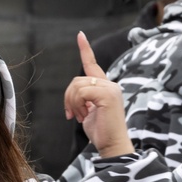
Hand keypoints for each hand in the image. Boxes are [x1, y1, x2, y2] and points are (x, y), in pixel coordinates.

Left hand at [64, 32, 133, 157]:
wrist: (112, 145)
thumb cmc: (101, 132)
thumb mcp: (88, 112)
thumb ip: (83, 98)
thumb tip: (73, 92)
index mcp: (105, 87)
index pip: (93, 64)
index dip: (85, 50)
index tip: (80, 35)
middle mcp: (110, 84)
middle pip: (77, 80)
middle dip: (69, 98)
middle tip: (72, 115)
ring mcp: (110, 88)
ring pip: (77, 86)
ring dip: (72, 103)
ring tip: (79, 117)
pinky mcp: (108, 95)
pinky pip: (82, 92)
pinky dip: (77, 105)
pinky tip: (83, 116)